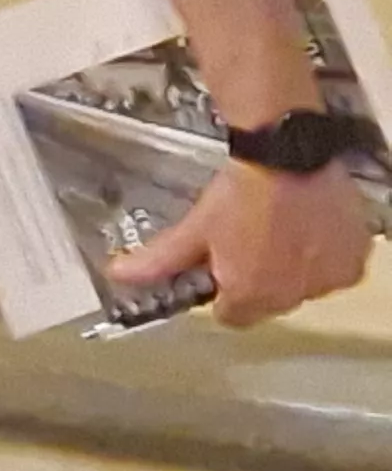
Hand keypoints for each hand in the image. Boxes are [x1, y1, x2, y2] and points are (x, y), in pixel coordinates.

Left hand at [108, 158, 371, 327]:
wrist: (291, 154)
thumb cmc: (239, 193)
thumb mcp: (196, 227)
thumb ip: (159, 260)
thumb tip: (116, 276)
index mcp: (253, 295)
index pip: (231, 315)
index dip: (222, 290)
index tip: (221, 264)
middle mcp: (295, 297)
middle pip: (268, 301)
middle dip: (257, 278)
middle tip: (250, 238)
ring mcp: (329, 280)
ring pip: (302, 287)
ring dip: (291, 267)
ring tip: (279, 227)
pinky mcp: (354, 261)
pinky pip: (333, 270)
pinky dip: (321, 255)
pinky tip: (306, 227)